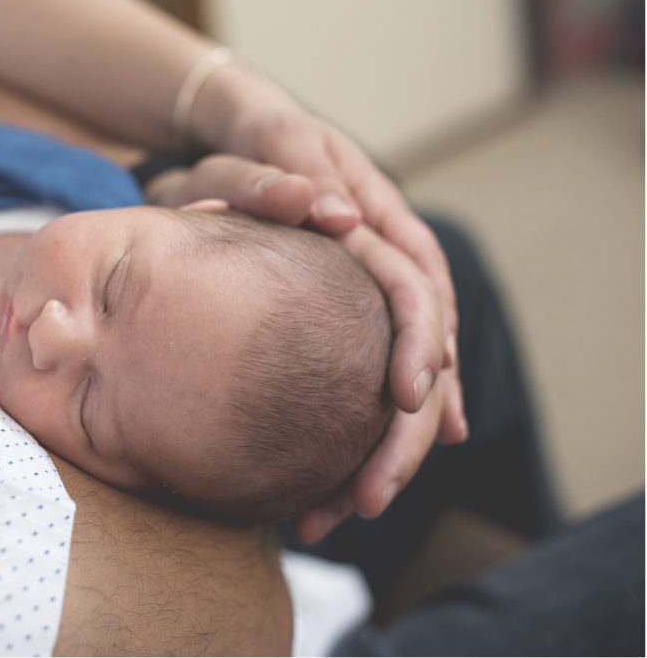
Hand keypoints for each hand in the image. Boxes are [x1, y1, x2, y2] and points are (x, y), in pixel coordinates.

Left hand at [145, 155, 466, 539]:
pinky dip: (364, 433)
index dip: (422, 339)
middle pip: (423, 349)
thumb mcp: (253, 153)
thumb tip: (332, 213)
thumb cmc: (244, 150)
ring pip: (401, 379)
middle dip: (407, 428)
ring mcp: (367, 297)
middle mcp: (383, 261)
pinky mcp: (347, 325)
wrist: (234, 157)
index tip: (409, 397)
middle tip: (374, 492)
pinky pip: (367, 382)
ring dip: (388, 448)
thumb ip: (276, 178)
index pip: (420, 280)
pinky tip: (350, 483)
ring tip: (357, 508)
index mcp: (376, 214)